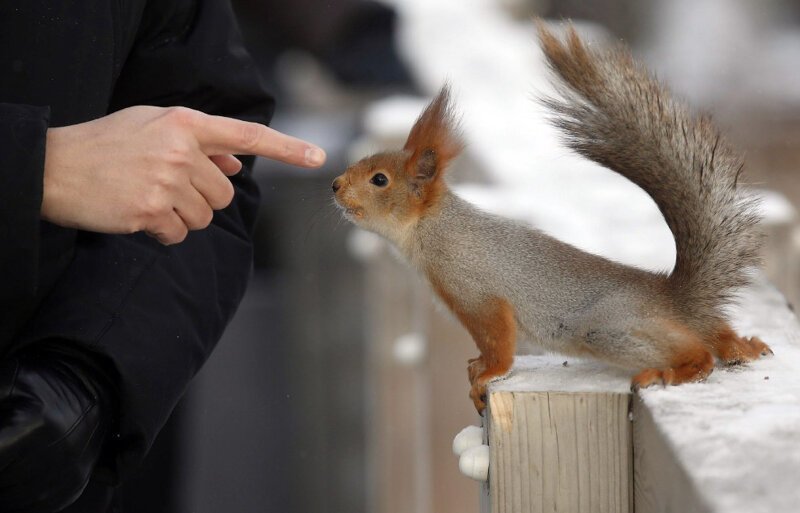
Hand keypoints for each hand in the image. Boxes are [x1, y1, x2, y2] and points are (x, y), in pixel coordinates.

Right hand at [41, 106, 325, 243]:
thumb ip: (198, 142)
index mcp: (184, 123)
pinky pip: (180, 234)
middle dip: (202, 198)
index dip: (285, 148)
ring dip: (182, 216)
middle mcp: (181, 150)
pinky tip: (137, 215)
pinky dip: (164, 232)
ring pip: (205, 216)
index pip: (246, 135)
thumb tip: (236, 162)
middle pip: (224, 193)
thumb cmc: (106, 145)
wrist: (53, 168)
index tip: (318, 156)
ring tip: (147, 198)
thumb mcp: (151, 127)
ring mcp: (167, 181)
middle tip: (166, 189)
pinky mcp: (152, 211)